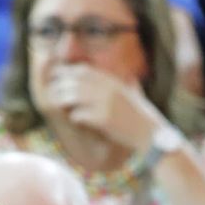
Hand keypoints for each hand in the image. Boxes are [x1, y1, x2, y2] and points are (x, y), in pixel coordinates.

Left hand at [48, 65, 169, 154]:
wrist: (151, 134)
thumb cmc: (143, 115)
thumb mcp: (137, 94)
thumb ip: (130, 83)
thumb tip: (131, 77)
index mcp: (112, 82)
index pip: (84, 70)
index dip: (68, 72)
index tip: (59, 76)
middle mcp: (108, 89)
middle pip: (75, 81)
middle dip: (61, 85)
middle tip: (53, 92)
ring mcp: (105, 104)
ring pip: (73, 96)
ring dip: (64, 100)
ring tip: (60, 106)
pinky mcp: (103, 120)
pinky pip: (79, 114)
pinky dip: (74, 116)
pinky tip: (75, 119)